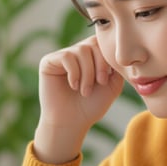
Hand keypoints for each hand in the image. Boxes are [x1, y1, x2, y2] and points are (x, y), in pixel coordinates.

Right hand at [35, 36, 123, 163]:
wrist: (71, 122)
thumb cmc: (90, 106)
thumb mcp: (112, 85)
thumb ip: (117, 66)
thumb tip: (118, 50)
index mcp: (91, 57)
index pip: (102, 44)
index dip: (107, 58)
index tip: (106, 80)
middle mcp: (76, 53)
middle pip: (93, 43)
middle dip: (100, 64)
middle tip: (100, 83)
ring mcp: (62, 56)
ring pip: (81, 50)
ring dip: (87, 72)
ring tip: (85, 91)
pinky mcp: (49, 62)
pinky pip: (66, 56)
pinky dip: (74, 72)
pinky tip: (73, 86)